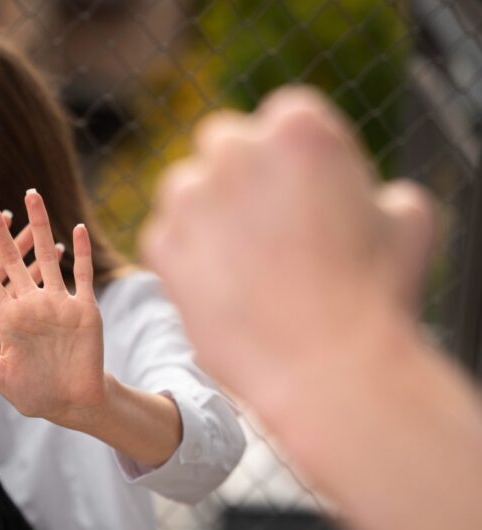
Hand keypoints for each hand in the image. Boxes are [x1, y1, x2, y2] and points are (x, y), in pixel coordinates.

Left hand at [0, 191, 104, 428]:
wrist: (71, 403)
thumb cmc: (33, 393)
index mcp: (6, 316)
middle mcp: (29, 303)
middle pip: (10, 257)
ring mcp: (57, 302)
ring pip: (45, 256)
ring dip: (39, 226)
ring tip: (31, 195)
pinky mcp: (83, 308)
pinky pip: (81, 274)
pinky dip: (79, 252)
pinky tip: (75, 229)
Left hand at [141, 86, 435, 404]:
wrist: (329, 369)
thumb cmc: (376, 296)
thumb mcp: (408, 222)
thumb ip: (381, 191)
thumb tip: (375, 197)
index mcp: (298, 128)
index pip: (280, 119)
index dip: (288, 159)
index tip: (296, 193)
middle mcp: (235, 151)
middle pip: (223, 144)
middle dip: (238, 175)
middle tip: (261, 224)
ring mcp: (191, 198)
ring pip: (185, 188)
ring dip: (205, 212)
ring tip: (241, 263)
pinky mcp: (162, 244)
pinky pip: (165, 236)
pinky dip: (185, 256)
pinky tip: (219, 289)